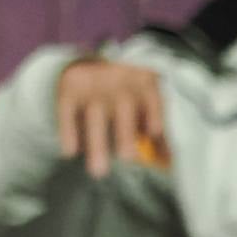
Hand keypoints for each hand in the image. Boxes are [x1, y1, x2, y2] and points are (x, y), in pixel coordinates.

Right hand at [56, 59, 166, 180]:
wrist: (88, 65)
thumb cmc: (127, 94)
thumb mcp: (145, 102)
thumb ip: (158, 131)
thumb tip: (169, 163)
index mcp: (144, 83)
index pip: (152, 97)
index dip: (154, 113)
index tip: (155, 132)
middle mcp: (118, 81)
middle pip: (123, 106)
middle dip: (125, 134)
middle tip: (127, 158)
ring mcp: (92, 85)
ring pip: (94, 114)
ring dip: (97, 144)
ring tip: (98, 171)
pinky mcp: (68, 90)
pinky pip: (66, 111)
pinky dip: (68, 132)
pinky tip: (70, 153)